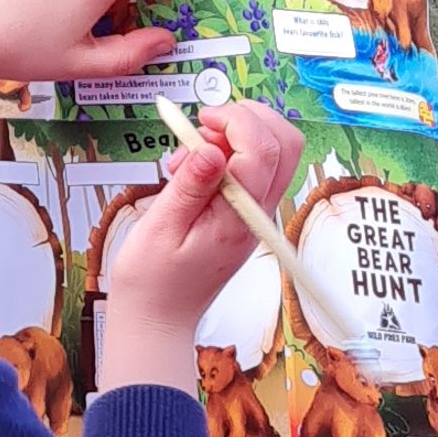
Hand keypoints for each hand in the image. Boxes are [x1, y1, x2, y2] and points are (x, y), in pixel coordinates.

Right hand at [100, 101, 304, 392]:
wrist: (159, 317)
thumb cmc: (154, 281)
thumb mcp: (160, 228)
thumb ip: (189, 185)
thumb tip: (213, 148)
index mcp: (238, 217)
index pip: (263, 150)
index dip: (235, 121)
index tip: (203, 121)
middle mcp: (256, 213)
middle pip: (284, 144)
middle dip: (247, 119)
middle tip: (204, 128)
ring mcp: (254, 213)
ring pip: (272, 153)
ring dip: (234, 136)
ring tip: (188, 154)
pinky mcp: (245, 214)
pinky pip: (251, 170)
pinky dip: (227, 155)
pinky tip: (192, 168)